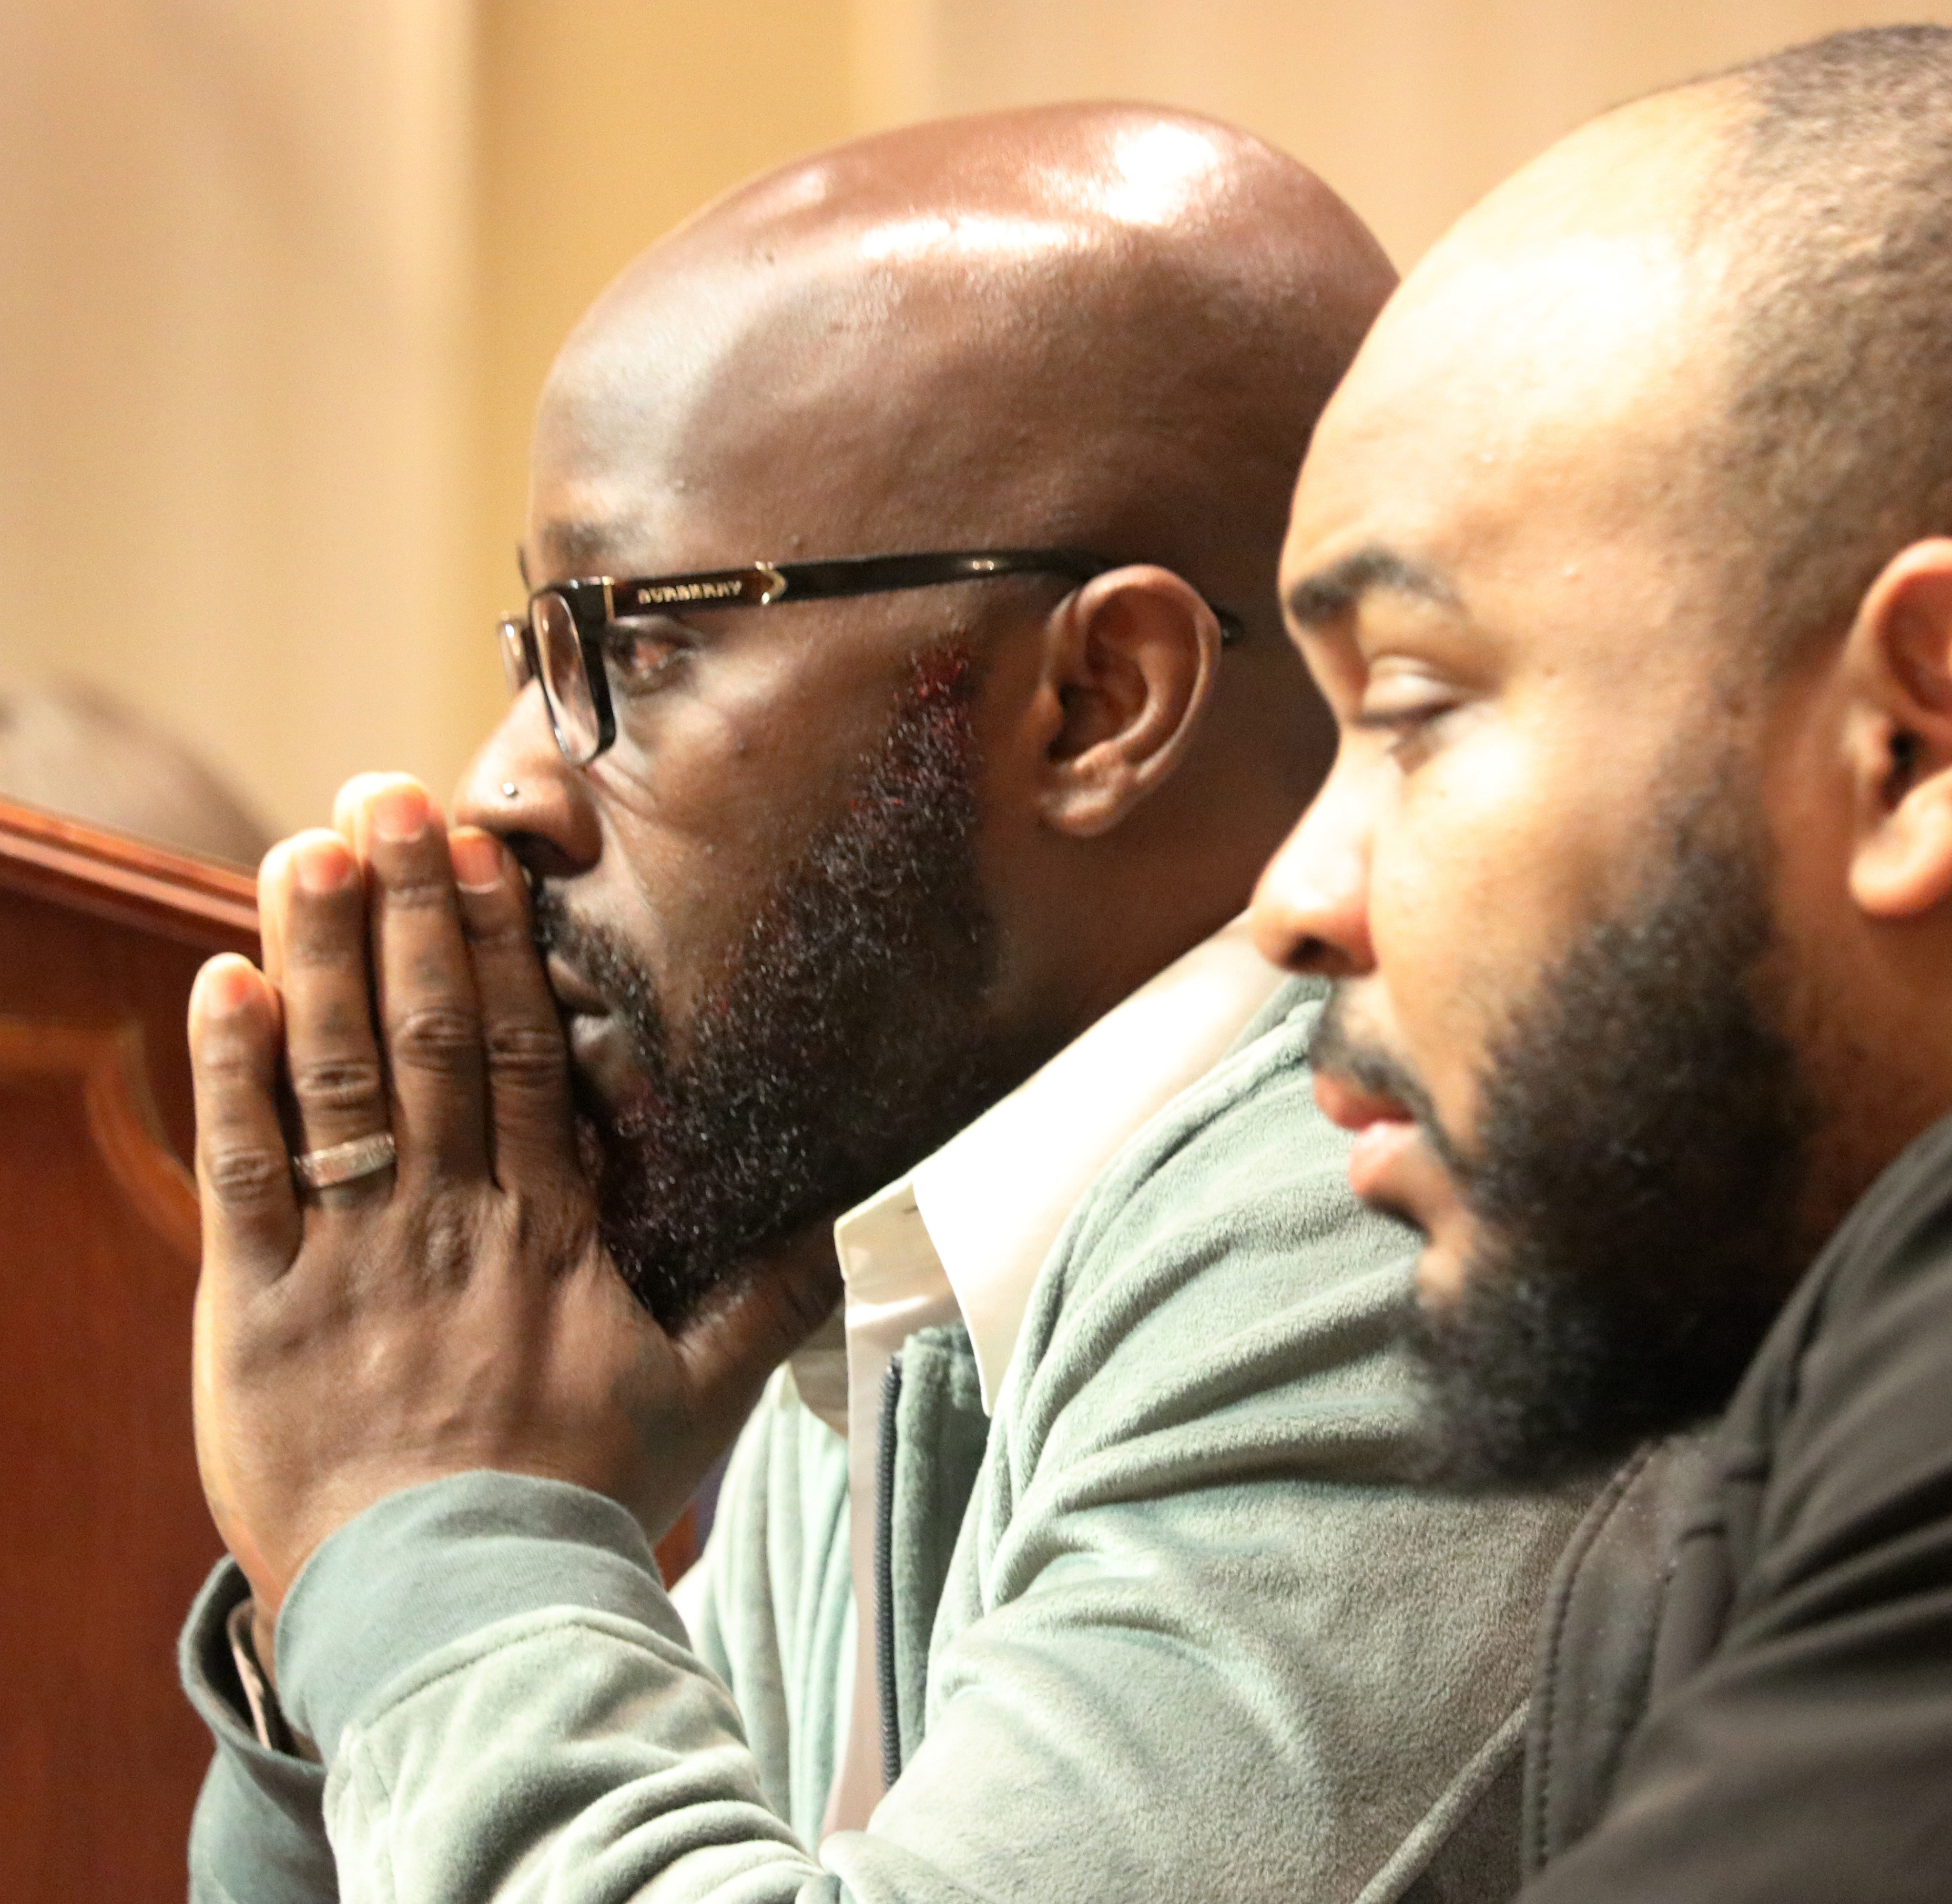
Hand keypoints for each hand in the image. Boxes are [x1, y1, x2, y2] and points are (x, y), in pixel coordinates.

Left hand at [189, 775, 833, 1663]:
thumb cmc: (578, 1500)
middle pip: (426, 1035)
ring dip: (320, 954)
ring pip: (333, 1078)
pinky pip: (240, 1173)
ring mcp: (346, 1258)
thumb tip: (849, 1220)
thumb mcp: (696, 1403)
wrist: (458, 1607)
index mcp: (545, 1232)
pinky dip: (229, 1074)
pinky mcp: (254, 1310)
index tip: (486, 856)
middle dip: (408, 908)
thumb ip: (766, 1303)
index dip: (499, 948)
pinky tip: (224, 979)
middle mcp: (446, 1220)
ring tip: (310, 846)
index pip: (519, 1058)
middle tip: (388, 795)